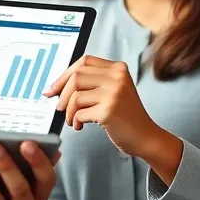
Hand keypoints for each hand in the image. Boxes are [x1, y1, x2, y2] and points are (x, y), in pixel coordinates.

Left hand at [43, 55, 158, 157]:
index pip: (84, 62)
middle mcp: (117, 77)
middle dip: (62, 94)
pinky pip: (80, 112)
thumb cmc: (126, 116)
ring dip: (68, 111)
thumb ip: (93, 82)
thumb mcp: (114, 90)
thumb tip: (57, 85)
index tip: (53, 88)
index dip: (65, 74)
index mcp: (118, 68)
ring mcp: (114, 93)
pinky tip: (80, 126)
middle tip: (59, 108)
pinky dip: (75, 121)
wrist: (146, 137)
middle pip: (76, 77)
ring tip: (72, 120)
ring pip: (75, 96)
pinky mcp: (109, 110)